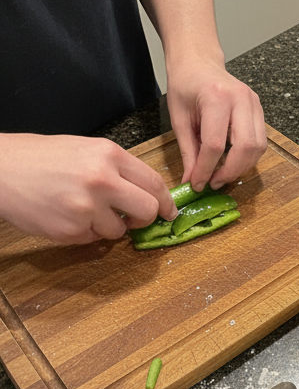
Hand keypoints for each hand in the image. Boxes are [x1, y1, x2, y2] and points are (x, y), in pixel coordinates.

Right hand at [0, 134, 177, 244]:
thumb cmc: (40, 158)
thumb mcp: (83, 149)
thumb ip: (117, 170)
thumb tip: (147, 194)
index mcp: (108, 154)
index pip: (154, 183)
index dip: (165, 202)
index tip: (169, 211)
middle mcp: (102, 180)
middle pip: (148, 210)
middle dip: (144, 218)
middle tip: (132, 218)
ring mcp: (88, 207)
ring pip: (120, 231)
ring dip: (108, 226)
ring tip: (82, 208)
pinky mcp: (73, 230)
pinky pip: (94, 239)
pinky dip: (85, 231)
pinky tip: (65, 214)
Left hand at [166, 59, 266, 191]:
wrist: (198, 61)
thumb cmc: (185, 85)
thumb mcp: (179, 118)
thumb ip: (188, 151)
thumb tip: (192, 180)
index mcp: (216, 97)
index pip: (215, 144)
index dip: (206, 169)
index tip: (198, 184)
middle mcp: (241, 99)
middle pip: (244, 148)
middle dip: (229, 172)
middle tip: (214, 182)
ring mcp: (254, 104)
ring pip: (257, 148)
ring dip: (241, 167)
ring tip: (223, 174)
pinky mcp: (259, 110)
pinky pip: (260, 143)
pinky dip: (248, 158)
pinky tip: (233, 161)